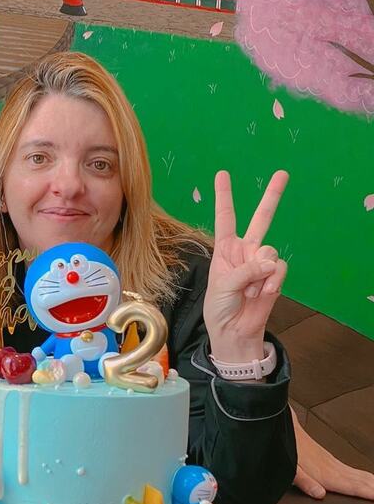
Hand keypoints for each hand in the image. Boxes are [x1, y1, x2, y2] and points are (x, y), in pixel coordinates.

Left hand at [205, 170, 288, 361]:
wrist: (234, 330)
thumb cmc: (219, 307)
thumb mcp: (222, 285)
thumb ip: (245, 270)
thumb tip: (270, 263)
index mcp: (225, 249)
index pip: (225, 218)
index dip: (224, 196)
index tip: (222, 174)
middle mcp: (245, 251)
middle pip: (261, 219)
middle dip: (272, 196)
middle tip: (282, 173)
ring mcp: (262, 262)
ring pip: (270, 251)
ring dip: (259, 274)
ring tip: (248, 290)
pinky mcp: (275, 275)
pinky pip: (279, 269)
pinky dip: (271, 282)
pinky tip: (263, 293)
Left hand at [293, 417, 373, 500]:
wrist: (284, 429)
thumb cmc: (287, 450)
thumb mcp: (291, 469)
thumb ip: (304, 482)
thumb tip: (319, 494)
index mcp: (326, 474)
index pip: (353, 487)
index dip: (369, 494)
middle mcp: (333, 468)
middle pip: (362, 481)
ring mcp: (333, 463)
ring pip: (360, 475)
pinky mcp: (330, 460)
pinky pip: (354, 471)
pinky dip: (367, 477)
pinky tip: (369, 479)